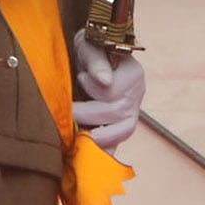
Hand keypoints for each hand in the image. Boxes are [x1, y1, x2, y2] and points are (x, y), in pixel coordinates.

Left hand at [72, 36, 147, 150]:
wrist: (90, 56)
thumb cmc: (89, 47)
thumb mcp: (89, 46)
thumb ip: (96, 61)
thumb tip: (104, 81)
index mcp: (133, 73)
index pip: (115, 90)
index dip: (94, 87)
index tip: (81, 77)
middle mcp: (136, 94)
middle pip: (117, 112)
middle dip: (88, 114)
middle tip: (67, 112)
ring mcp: (131, 112)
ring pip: (122, 131)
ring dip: (100, 136)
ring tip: (78, 138)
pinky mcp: (121, 126)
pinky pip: (117, 143)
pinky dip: (105, 150)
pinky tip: (90, 159)